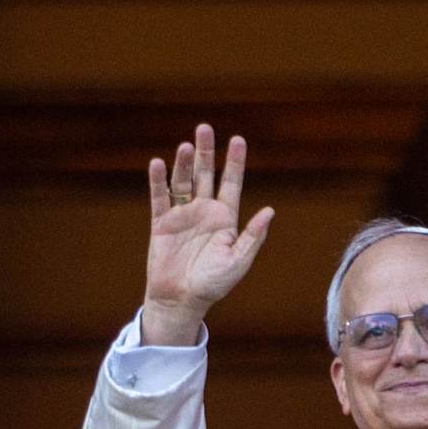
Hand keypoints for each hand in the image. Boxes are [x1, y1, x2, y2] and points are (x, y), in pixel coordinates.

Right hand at [142, 123, 273, 344]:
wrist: (181, 300)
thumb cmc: (213, 284)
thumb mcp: (238, 261)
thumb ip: (253, 236)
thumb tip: (269, 211)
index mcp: (226, 219)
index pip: (231, 183)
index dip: (234, 162)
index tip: (237, 139)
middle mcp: (204, 212)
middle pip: (206, 175)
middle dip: (207, 153)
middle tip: (204, 128)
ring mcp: (182, 215)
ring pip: (183, 182)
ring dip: (184, 163)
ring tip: (187, 146)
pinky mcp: (162, 223)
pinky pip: (159, 197)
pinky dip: (158, 181)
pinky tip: (158, 163)